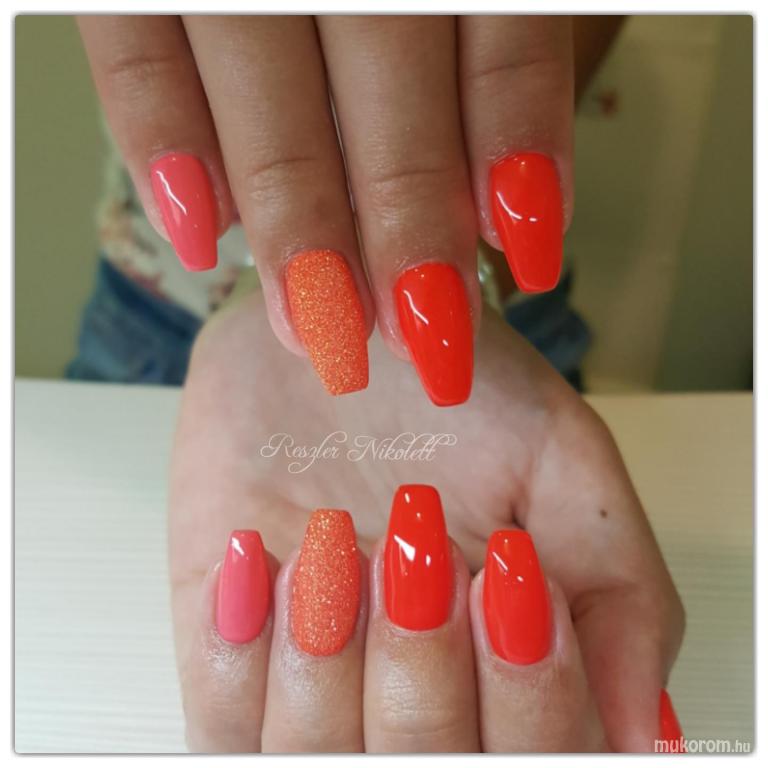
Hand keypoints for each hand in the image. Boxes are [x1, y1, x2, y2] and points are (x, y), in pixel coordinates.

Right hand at [78, 15, 571, 403]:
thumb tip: (494, 196)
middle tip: (422, 339)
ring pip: (263, 74)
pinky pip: (133, 46)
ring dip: (297, 218)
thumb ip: (486, 40)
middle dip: (405, 222)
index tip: (532, 252)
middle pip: (385, 69)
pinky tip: (199, 235)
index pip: (502, 29)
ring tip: (320, 326)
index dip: (517, 147)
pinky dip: (162, 141)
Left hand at [168, 289, 683, 751]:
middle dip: (424, 663)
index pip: (541, 760)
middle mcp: (411, 693)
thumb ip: (620, 591)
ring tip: (334, 540)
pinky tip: (260, 563)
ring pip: (317, 764)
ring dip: (330, 652)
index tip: (512, 573)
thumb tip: (644, 733)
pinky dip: (243, 656)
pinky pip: (219, 730)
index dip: (531, 693)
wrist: (328, 330)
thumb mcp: (563, 462)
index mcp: (504, 666)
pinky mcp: (226, 657)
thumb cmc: (443, 389)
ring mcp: (312, 685)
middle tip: (417, 544)